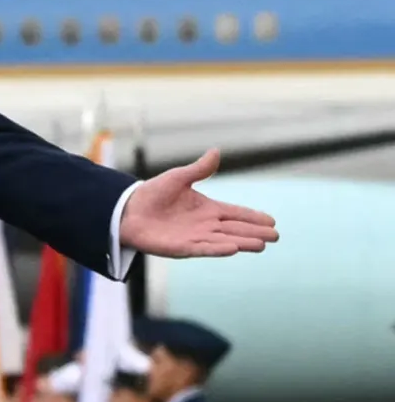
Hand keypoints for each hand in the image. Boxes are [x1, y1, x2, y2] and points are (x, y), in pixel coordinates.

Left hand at [119, 149, 278, 258]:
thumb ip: (199, 169)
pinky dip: (218, 249)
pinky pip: (203, 249)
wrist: (125, 210)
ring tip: (262, 245)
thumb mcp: (178, 178)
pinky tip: (234, 249)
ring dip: (242, 242)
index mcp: (206, 209)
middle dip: (255, 232)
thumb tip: (216, 151)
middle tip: (275, 236)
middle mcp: (204, 225)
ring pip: (224, 241)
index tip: (272, 221)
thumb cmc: (151, 195)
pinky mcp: (180, 247)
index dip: (253, 217)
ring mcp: (193, 237)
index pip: (236, 214)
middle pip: (235, 229)